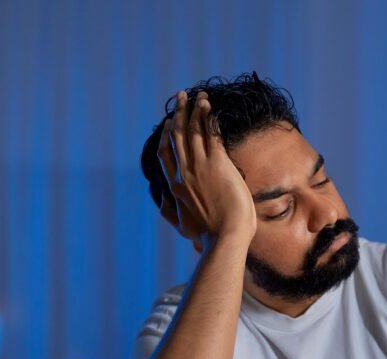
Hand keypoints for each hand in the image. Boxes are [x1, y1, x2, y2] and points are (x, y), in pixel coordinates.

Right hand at [156, 90, 256, 253]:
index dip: (167, 135)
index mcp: (174, 186)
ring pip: (193, 131)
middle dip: (179, 114)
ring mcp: (199, 166)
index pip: (165, 154)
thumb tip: (161, 201)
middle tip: (181, 97)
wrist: (225, 236)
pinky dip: (208, 118)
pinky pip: (210, 134)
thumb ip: (169, 212)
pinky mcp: (217, 164)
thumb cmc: (209, 235)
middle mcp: (184, 172)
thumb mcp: (182, 225)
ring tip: (197, 95)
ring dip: (194, 110)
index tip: (170, 122)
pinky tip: (209, 106)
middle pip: (177, 136)